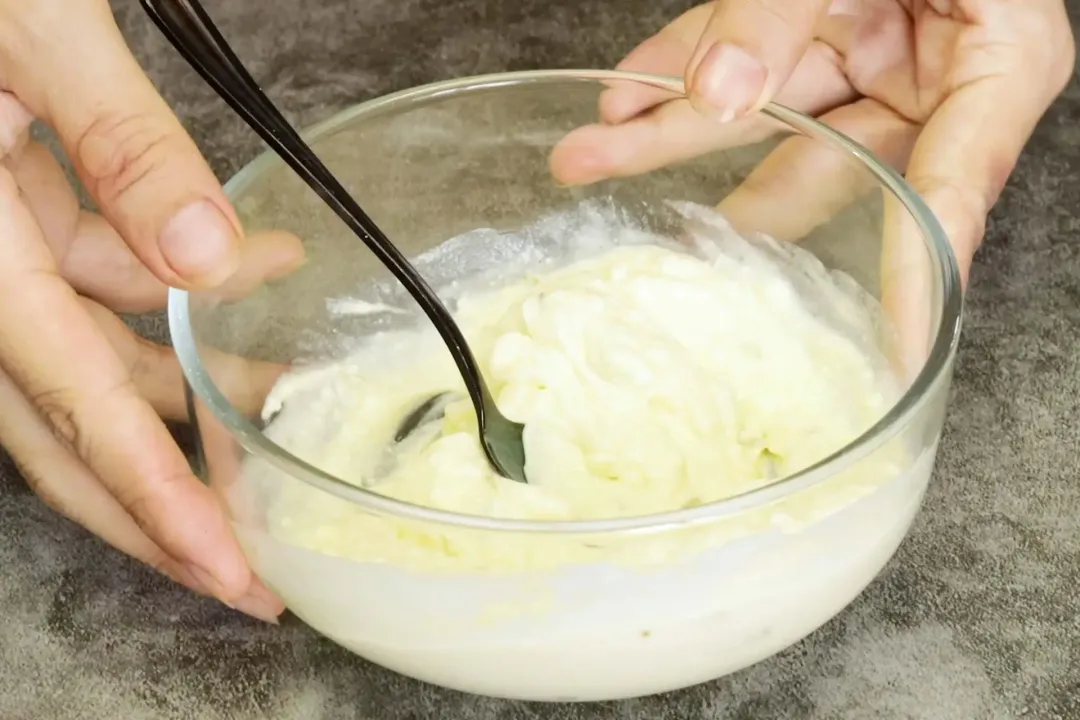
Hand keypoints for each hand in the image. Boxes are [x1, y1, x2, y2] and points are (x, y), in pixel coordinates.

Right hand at [0, 0, 301, 620]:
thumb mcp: (31, 38)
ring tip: (289, 402)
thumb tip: (210, 258)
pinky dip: (173, 289)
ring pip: (93, 357)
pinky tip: (255, 268)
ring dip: (194, 383)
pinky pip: (96, 281)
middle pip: (68, 429)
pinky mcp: (13, 219)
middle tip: (248, 568)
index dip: (151, 497)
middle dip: (162, 501)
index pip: (70, 404)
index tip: (222, 567)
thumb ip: (120, 146)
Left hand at [551, 0, 1074, 283]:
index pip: (952, 197)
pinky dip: (683, 62)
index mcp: (997, 68)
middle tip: (658, 245)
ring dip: (671, 126)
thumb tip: (719, 92)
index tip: (896, 351)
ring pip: (765, 110)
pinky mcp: (820, 21)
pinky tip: (624, 92)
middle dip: (725, 195)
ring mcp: (872, 48)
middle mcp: (932, 74)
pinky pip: (745, 50)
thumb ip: (790, 11)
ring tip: (591, 152)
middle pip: (824, 160)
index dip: (916, 278)